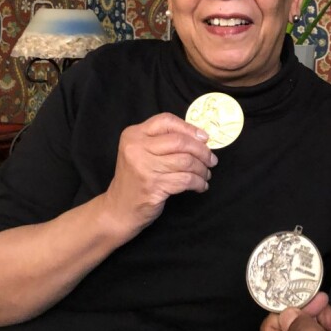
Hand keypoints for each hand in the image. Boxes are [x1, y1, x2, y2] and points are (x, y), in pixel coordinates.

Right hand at [102, 112, 216, 235]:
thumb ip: (163, 141)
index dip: (189, 128)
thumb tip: (200, 137)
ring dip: (202, 169)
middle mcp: (136, 148)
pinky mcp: (153, 186)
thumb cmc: (136, 179)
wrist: (119, 209)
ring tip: (206, 174)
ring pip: (186, 161)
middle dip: (202, 151)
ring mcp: (144, 167)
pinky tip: (201, 185)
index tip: (205, 138)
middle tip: (211, 160)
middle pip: (180, 141)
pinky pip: (185, 180)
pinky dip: (198, 182)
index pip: (166, 121)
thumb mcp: (141, 152)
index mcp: (133, 134)